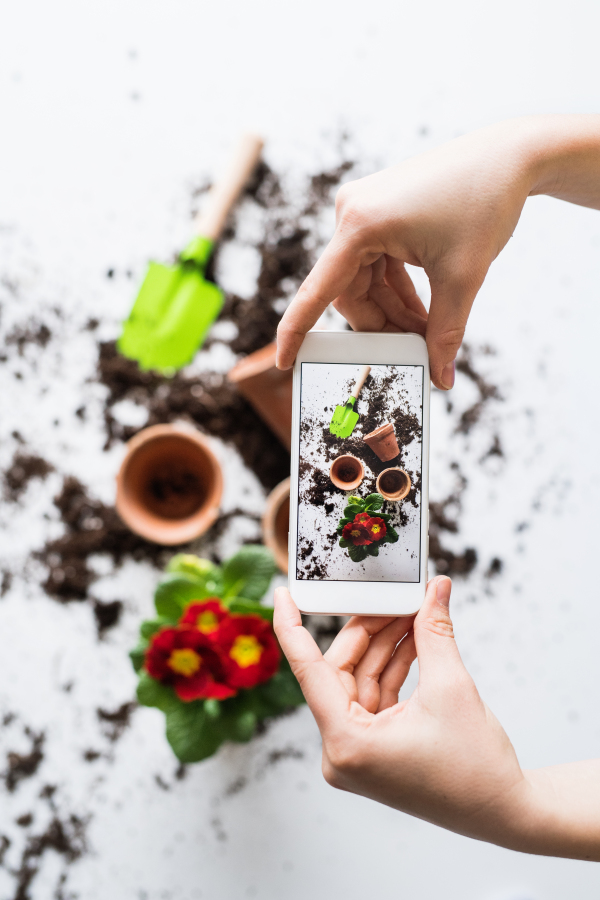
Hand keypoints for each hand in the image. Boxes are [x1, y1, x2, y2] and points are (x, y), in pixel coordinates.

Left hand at [274, 577, 532, 849]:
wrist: (505, 812)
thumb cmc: (477, 768)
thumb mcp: (452, 688)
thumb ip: (435, 632)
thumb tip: (433, 590)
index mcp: (347, 742)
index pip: (307, 670)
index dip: (291, 626)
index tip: (282, 594)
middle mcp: (342, 751)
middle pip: (340, 671)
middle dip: (368, 631)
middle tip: (391, 596)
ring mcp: (356, 753)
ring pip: (359, 681)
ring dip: (385, 646)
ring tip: (412, 613)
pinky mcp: (372, 750)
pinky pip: (373, 697)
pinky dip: (391, 669)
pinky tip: (413, 641)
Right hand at [276, 115, 599, 389]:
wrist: (509, 155)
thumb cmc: (484, 202)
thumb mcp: (464, 277)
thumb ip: (446, 332)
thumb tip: (442, 379)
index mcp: (361, 224)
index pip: (318, 290)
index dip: (298, 331)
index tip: (283, 362)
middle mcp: (351, 212)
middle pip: (349, 292)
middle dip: (380, 325)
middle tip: (415, 351)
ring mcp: (362, 209)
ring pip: (364, 282)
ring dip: (393, 310)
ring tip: (429, 330)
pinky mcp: (377, 210)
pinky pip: (376, 264)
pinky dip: (397, 289)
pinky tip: (423, 307)